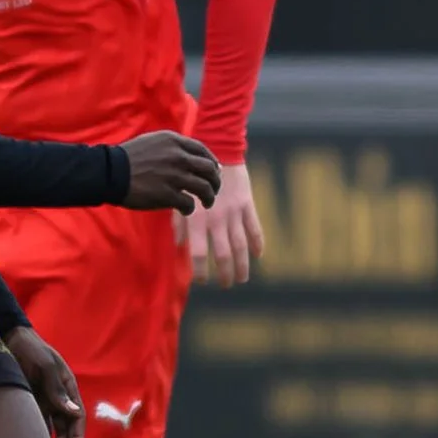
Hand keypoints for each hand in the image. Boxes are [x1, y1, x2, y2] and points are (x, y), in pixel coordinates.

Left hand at [6, 327, 83, 437]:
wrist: (8, 338)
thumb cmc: (32, 349)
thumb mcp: (47, 366)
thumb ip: (58, 390)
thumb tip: (73, 414)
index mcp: (68, 389)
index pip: (76, 418)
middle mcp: (57, 398)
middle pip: (65, 428)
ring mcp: (42, 400)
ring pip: (50, 429)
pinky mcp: (26, 402)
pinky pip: (33, 422)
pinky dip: (35, 436)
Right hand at [118, 131, 221, 214]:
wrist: (109, 172)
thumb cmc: (129, 158)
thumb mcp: (152, 142)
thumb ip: (173, 147)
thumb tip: (193, 158)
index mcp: (174, 141)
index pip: (203, 152)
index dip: (212, 163)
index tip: (214, 172)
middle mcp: (178, 156)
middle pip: (209, 170)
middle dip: (215, 182)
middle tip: (214, 190)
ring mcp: (174, 176)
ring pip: (204, 188)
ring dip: (208, 197)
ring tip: (206, 203)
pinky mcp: (167, 194)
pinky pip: (189, 203)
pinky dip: (190, 208)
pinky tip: (186, 210)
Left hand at [183, 161, 265, 285]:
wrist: (216, 152)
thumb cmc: (191, 177)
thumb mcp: (180, 198)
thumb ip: (179, 223)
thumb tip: (180, 245)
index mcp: (197, 219)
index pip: (199, 253)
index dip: (200, 271)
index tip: (202, 281)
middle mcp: (217, 219)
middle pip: (224, 255)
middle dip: (225, 274)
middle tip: (225, 285)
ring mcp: (234, 213)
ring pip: (241, 246)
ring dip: (242, 266)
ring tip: (241, 279)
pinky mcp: (247, 205)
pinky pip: (255, 229)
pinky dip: (257, 243)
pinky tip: (258, 255)